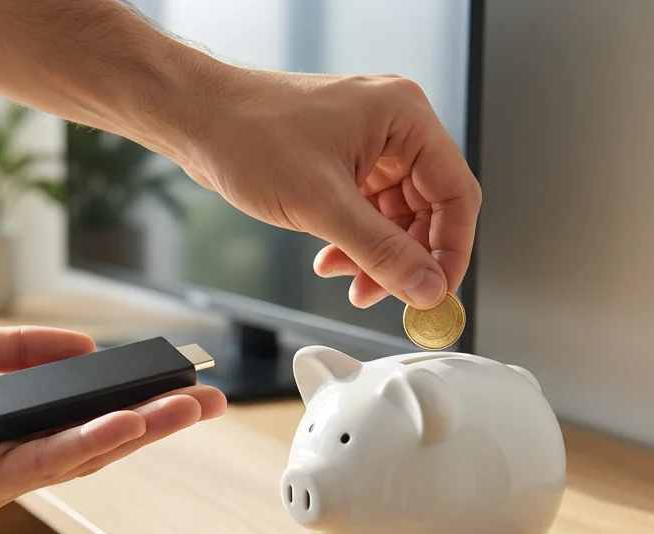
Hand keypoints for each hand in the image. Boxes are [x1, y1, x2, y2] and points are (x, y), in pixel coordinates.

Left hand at [0, 320, 225, 515]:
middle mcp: (13, 452)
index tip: (184, 379)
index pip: (90, 412)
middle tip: (211, 401)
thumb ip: (25, 349)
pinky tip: (123, 427)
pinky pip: (40, 466)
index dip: (139, 398)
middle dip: (159, 420)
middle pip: (101, 439)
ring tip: (185, 410)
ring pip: (82, 457)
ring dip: (138, 432)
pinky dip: (86, 445)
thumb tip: (86, 347)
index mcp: (14, 419)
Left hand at [179, 70, 481, 309]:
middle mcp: (394, 127)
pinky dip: (355, 242)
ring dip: (376, 256)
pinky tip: (331, 260)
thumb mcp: (322, 204)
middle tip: (388, 295)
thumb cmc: (248, 134)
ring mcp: (369, 145)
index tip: (437, 293)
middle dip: (405, 258)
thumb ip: (381, 252)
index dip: (451, 251)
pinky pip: (368, 212)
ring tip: (349, 281)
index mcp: (404, 117)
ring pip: (397, 217)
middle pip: (429, 210)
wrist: (197, 119)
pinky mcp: (344, 161)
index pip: (456, 194)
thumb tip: (424, 287)